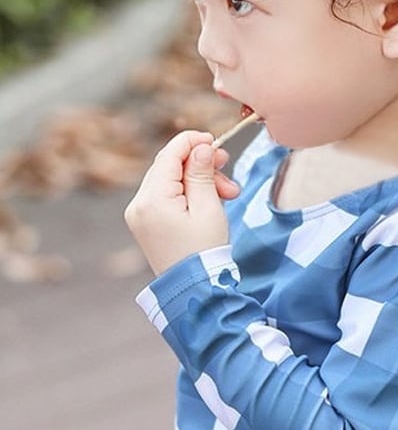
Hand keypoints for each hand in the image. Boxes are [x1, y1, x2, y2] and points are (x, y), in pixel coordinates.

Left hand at [125, 130, 240, 275]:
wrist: (194, 289)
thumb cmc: (205, 251)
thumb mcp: (209, 208)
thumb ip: (202, 173)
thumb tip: (200, 147)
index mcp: (152, 199)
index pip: (168, 155)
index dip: (191, 142)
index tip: (214, 140)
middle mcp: (138, 204)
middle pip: (168, 166)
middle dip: (200, 164)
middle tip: (227, 167)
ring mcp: (139, 214)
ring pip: (169, 180)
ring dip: (197, 179)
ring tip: (228, 193)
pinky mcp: (145, 223)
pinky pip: (166, 196)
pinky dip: (187, 192)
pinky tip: (209, 200)